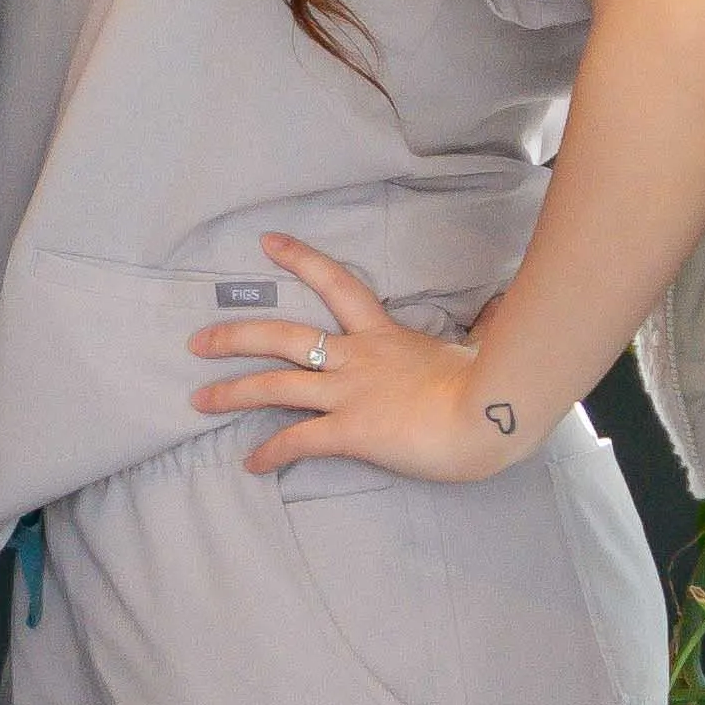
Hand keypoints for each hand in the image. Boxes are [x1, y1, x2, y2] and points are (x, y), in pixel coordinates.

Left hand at [191, 236, 528, 482]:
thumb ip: (485, 325)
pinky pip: (298, 440)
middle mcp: (357, 357)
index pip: (337, 284)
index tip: (267, 242)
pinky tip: (251, 463)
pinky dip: (270, 452)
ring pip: (275, 386)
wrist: (491, 412)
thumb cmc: (493, 382)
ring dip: (232, 393)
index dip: (300, 260)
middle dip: (234, 336)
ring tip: (199, 400)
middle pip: (282, 336)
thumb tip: (507, 302)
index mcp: (385, 334)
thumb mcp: (481, 345)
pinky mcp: (351, 431)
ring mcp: (350, 393)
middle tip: (197, 340)